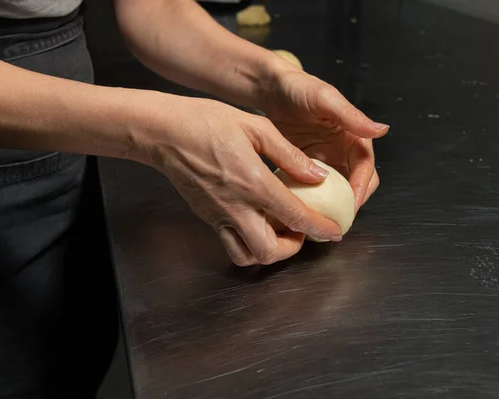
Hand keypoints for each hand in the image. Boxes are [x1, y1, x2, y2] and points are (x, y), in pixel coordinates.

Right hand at [145, 96, 341, 265]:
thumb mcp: (256, 128)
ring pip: (247, 256)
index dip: (320, 229)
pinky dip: (247, 243)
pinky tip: (255, 220)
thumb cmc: (207, 123)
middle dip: (292, 249)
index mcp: (255, 184)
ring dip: (268, 251)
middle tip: (300, 231)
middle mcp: (236, 208)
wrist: (164, 133)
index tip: (333, 232)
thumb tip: (317, 175)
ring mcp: (218, 216)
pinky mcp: (206, 217)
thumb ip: (289, 155)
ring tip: (278, 231)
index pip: (296, 218)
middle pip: (270, 252)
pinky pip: (230, 243)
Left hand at [262, 62, 388, 212]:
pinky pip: (315, 188)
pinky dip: (312, 199)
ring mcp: (326, 160)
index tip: (352, 205)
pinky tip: (302, 209)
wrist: (270, 88)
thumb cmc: (299, 87)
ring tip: (320, 221)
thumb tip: (382, 129)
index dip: (361, 188)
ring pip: (337, 190)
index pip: (366, 168)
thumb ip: (352, 115)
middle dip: (351, 203)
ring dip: (333, 205)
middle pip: (357, 183)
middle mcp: (343, 151)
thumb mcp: (325, 99)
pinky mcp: (307, 166)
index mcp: (354, 136)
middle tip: (337, 219)